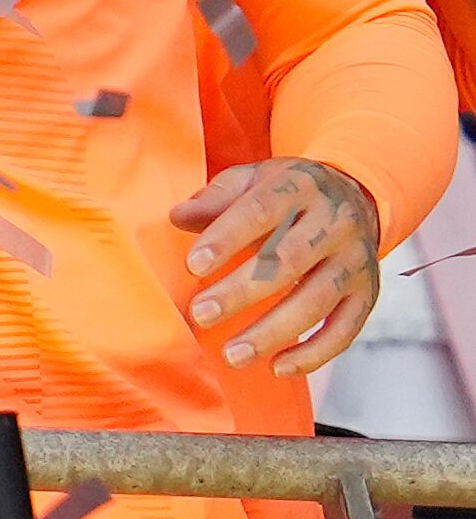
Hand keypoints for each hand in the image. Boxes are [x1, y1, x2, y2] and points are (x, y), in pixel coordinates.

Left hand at [175, 157, 383, 373]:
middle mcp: (335, 223)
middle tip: (201, 315)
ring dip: (272, 332)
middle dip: (241, 292)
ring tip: (232, 355)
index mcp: (300, 186)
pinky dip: (314, 353)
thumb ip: (216, 199)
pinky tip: (278, 368)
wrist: (355, 194)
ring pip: (316, 301)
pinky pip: (345, 329)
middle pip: (288, 261)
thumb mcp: (251, 179)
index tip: (193, 267)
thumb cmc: (285, 193)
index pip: (261, 211)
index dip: (226, 239)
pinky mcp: (368, 293)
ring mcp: (356, 261)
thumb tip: (177, 218)